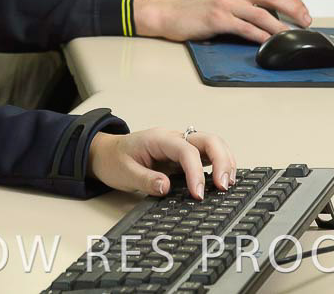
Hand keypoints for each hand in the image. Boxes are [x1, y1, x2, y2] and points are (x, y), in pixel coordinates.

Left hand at [88, 128, 235, 199]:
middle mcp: (174, 138)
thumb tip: (165, 188)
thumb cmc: (114, 159)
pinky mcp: (183, 156)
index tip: (198, 195)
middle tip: (224, 187)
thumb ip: (145, 180)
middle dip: (222, 162)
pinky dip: (219, 165)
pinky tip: (222, 180)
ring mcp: (180, 145)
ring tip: (228, 185)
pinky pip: (207, 156)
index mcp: (158, 139)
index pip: (186, 151)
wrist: (105, 153)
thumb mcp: (124, 173)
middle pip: (208, 140)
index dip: (196, 173)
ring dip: (225, 162)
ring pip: (212, 145)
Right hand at [132, 0, 311, 43]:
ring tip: (290, 36)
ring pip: (262, 14)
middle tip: (305, 22)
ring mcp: (226, 4)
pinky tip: (268, 42)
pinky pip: (246, 28)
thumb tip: (272, 13)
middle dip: (294, 9)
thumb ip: (246, 1)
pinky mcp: (218, 19)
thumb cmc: (195, 8)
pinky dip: (260, 36)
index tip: (304, 12)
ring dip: (280, 27)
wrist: (169, 13)